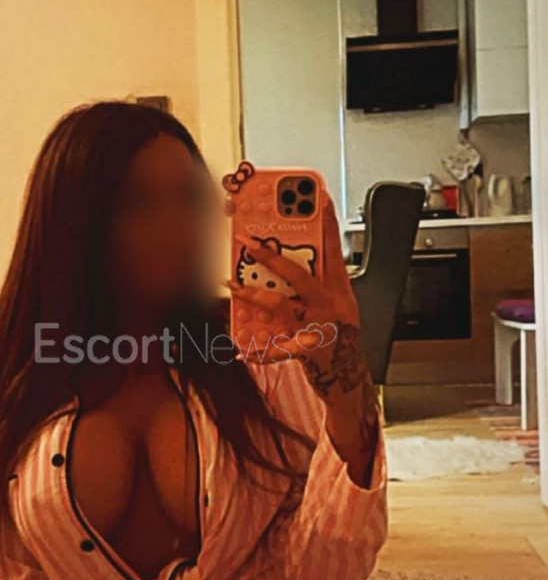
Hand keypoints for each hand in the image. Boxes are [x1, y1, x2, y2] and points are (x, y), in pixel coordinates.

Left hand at [226, 195, 361, 379]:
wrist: (349, 380)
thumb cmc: (338, 339)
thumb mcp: (337, 306)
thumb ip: (318, 284)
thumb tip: (286, 262)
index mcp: (340, 290)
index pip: (334, 250)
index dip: (327, 224)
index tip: (320, 199)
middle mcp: (331, 305)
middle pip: (300, 274)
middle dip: (271, 257)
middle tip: (247, 242)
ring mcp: (319, 328)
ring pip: (281, 304)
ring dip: (252, 294)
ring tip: (231, 284)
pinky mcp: (307, 352)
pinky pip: (276, 350)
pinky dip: (258, 351)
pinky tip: (242, 350)